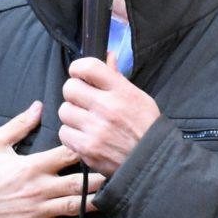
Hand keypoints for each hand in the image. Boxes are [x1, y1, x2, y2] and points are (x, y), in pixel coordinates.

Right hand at [0, 103, 106, 217]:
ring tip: (117, 194)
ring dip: (98, 201)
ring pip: (76, 206)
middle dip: (101, 176)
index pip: (67, 154)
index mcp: (32, 166)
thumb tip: (39, 106)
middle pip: (79, 182)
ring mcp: (39, 211)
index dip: (87, 148)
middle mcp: (39, 189)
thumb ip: (19, 125)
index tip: (101, 143)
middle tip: (120, 171)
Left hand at [58, 57, 158, 175]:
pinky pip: (64, 133)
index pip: (88, 67)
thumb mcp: (138, 97)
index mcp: (121, 91)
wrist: (153, 162)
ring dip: (72, 115)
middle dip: (73, 93)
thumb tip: (108, 55)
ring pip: (64, 111)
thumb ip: (117, 77)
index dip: (78, 68)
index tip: (79, 75)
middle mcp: (107, 108)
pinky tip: (84, 136)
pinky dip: (71, 135)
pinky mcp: (87, 148)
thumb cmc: (146, 128)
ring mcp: (96, 129)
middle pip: (69, 88)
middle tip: (82, 101)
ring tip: (85, 121)